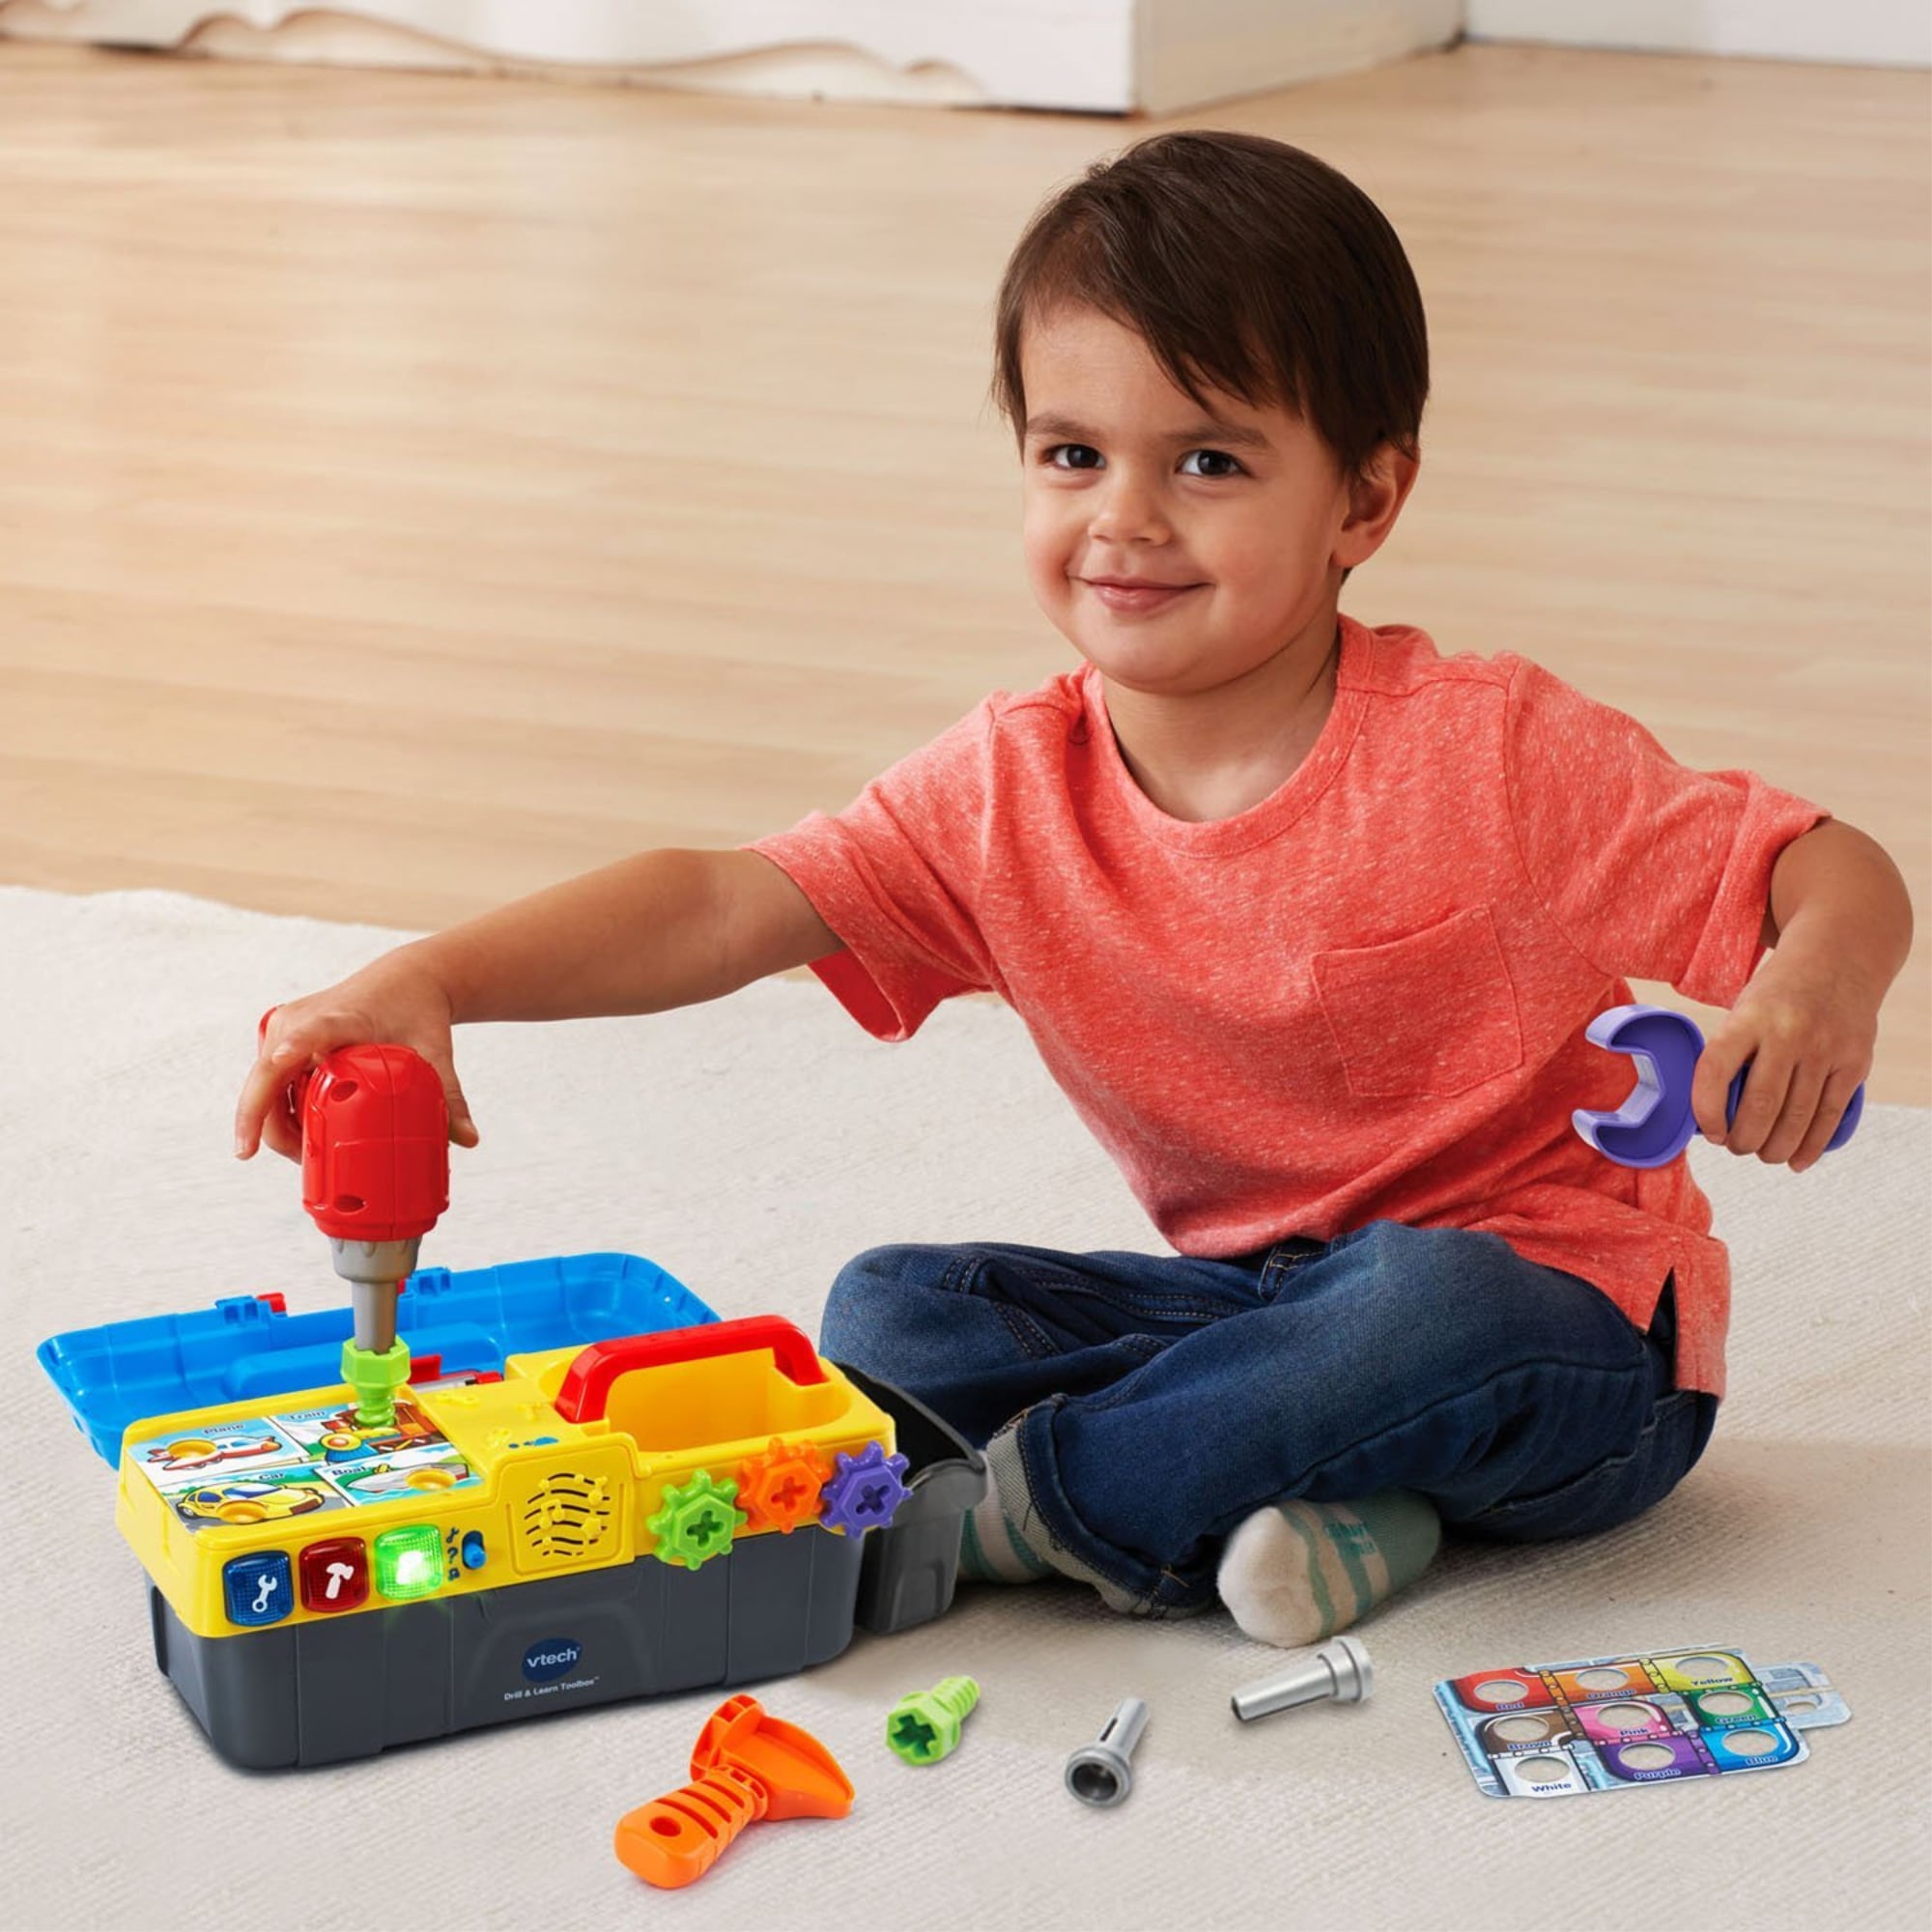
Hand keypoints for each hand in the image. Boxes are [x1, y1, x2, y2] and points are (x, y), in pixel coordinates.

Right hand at [234, 945, 479, 1162]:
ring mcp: (284, 1027)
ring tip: (311, 1155)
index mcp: (336, 1019)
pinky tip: (302, 1134)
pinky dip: (280, 1110)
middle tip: (308, 1166)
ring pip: (263, 1086)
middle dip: (276, 1131)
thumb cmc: (417, 1009)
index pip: (302, 1040)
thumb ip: (449, 1095)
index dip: (284, 1064)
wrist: (405, 979)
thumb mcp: (434, 1052)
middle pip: (268, 1081)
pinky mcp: (281, 1036)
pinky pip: (269, 1081)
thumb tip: (469, 1140)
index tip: (270, 1089)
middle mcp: (299, 1020)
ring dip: (276, 1125)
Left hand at [1692, 949, 1878, 1171]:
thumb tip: (1714, 1113)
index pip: (1715, 1071)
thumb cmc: (1778, 995)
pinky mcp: (1854, 1062)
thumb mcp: (1743, 1010)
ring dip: (1775, 1148)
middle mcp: (1787, 1032)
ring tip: (1762, 1154)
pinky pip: (1831, 1115)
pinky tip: (1797, 1160)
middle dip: (1743, 1140)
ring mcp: (1825, 1048)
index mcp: (1748, 1018)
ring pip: (1797, 1116)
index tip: (1710, 1132)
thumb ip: (1732, 1055)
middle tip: (1736, 1148)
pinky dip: (1811, 1145)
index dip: (1706, 1110)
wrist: (1838, 960)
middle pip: (1761, 1105)